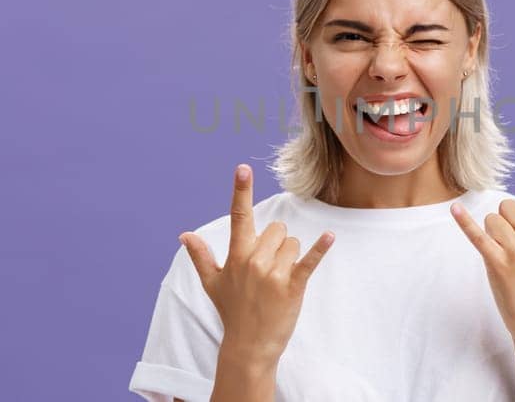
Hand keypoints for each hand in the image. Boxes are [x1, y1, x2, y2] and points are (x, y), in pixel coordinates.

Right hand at [181, 164, 334, 361]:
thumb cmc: (232, 312)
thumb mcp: (212, 283)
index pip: (239, 216)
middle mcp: (253, 260)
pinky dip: (321, 248)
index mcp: (236, 256)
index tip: (243, 168)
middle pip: (277, 228)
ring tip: (280, 280)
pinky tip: (329, 236)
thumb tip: (184, 235)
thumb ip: (200, 256)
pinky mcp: (292, 286)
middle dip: (278, 243)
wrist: (249, 346)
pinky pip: (309, 260)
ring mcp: (273, 273)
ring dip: (291, 256)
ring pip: (293, 243)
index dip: (241, 191)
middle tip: (270, 269)